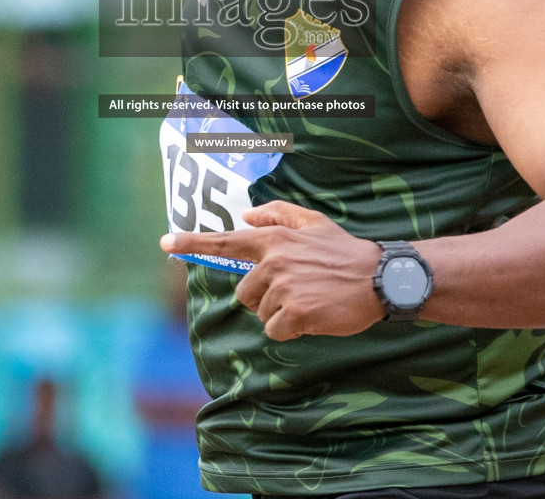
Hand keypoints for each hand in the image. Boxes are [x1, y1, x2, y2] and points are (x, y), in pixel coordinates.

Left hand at [161, 201, 384, 340]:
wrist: (379, 279)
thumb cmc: (344, 252)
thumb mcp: (313, 222)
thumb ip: (277, 215)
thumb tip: (245, 217)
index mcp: (273, 239)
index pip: (225, 240)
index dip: (192, 242)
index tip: (165, 243)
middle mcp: (273, 261)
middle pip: (244, 292)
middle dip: (264, 296)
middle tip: (297, 290)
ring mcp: (283, 288)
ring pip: (260, 312)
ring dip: (281, 313)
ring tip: (310, 300)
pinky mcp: (295, 313)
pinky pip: (275, 330)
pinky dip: (291, 329)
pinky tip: (313, 315)